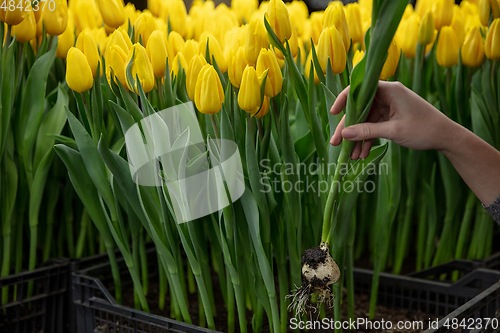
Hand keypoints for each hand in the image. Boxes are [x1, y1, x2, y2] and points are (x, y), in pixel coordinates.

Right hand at [329, 81, 458, 158]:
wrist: (446, 137)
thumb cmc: (424, 129)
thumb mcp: (393, 131)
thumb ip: (367, 131)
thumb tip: (344, 134)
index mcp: (390, 90)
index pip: (360, 89)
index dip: (344, 100)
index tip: (333, 113)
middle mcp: (388, 95)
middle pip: (360, 109)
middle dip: (348, 128)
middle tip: (335, 143)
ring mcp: (389, 106)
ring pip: (366, 120)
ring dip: (358, 138)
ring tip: (351, 155)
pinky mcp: (391, 117)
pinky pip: (374, 126)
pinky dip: (368, 139)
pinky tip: (362, 153)